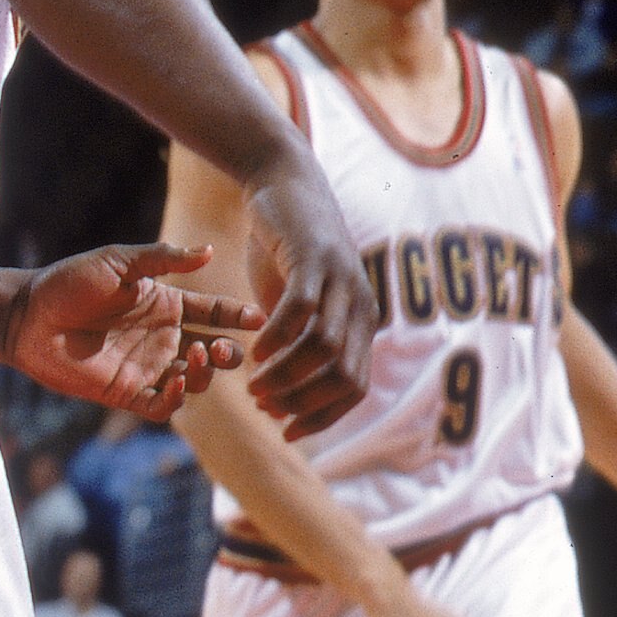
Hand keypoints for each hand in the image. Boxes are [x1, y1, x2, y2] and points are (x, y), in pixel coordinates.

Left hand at [1, 244, 261, 417]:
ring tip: (199, 357)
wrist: (27, 316)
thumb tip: (209, 252)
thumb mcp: (119, 262)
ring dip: (206, 373)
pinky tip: (176, 379)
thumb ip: (164, 258)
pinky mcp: (126, 393)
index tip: (258, 318)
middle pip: (213, 351)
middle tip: (223, 347)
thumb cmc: (71, 282)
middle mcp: (163, 338)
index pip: (214, 312)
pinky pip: (163, 405)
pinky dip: (177, 397)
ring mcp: (146, 367)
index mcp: (167, 305)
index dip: (238, 316)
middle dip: (229, 351)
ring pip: (195, 380)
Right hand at [241, 149, 375, 438]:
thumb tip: (279, 400)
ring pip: (324, 347)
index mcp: (362, 322)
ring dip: (287, 375)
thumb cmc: (286, 253)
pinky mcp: (315, 258)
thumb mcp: (296, 308)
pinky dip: (276, 339)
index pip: (355, 388)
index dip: (322, 416)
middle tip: (264, 406)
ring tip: (253, 385)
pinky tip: (253, 352)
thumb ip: (294, 348)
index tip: (285, 431)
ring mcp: (342, 280)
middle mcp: (361, 304)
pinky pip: (301, 309)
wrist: (284, 185)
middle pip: (344, 375)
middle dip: (303, 401)